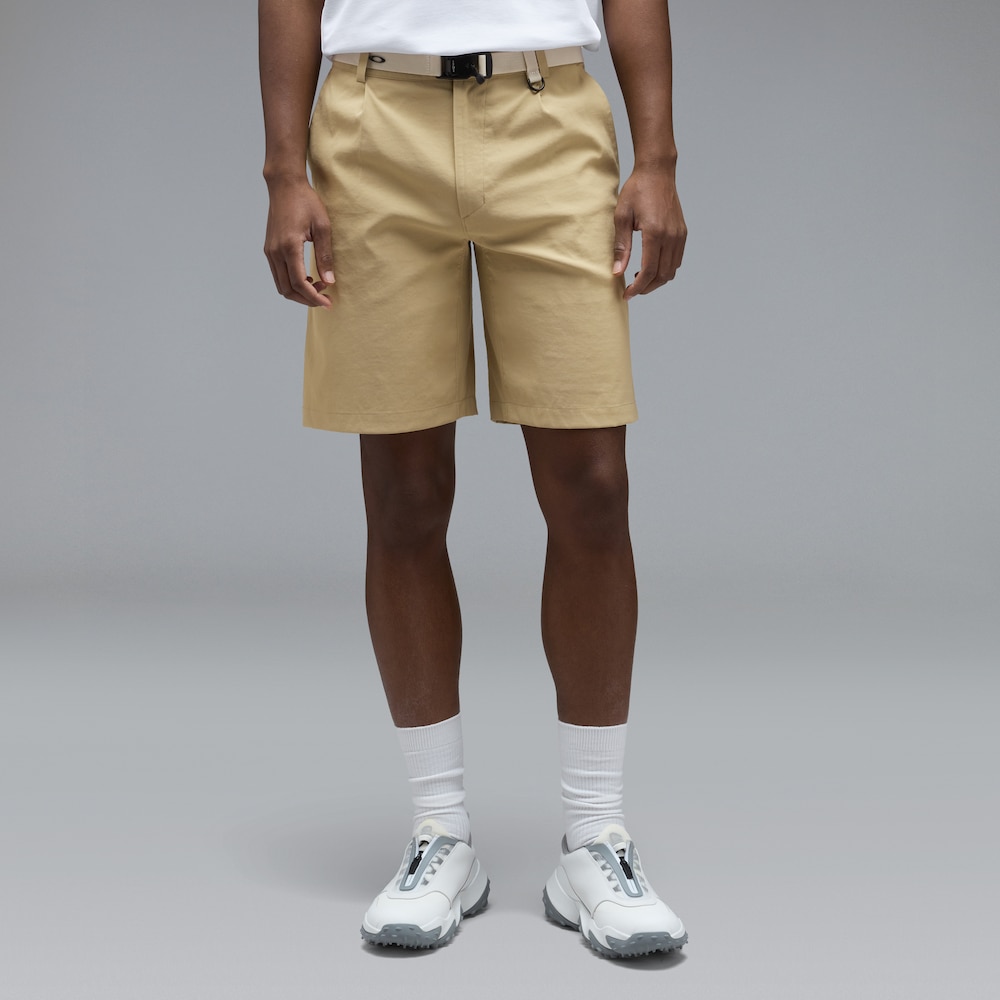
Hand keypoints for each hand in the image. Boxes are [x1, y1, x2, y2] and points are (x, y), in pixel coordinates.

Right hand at [263, 178, 335, 308]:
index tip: (328, 303)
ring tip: (318, 286)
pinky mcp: (268, 249)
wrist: (284, 185)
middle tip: (325, 297)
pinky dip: (291, 283)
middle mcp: (275, 252)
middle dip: (307, 299)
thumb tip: (330, 281)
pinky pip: (278, 275)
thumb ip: (325, 255)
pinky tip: (307, 277)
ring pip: (281, 285)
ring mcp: (269, 251)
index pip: (299, 283)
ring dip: (299, 292)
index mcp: (289, 247)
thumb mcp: (322, 227)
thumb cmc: (306, 202)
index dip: (314, 297)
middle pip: (287, 290)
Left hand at [612, 167, 686, 299]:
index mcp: (655, 233)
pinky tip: (651, 266)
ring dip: (656, 280)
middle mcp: (671, 236)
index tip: (626, 294)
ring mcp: (679, 235)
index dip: (637, 287)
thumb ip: (621, 246)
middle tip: (631, 290)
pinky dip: (665, 270)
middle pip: (662, 275)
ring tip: (639, 279)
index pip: (649, 271)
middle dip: (646, 288)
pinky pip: (676, 260)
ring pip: (671, 271)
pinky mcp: (682, 233)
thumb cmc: (636, 191)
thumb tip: (617, 272)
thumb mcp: (622, 217)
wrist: (657, 172)